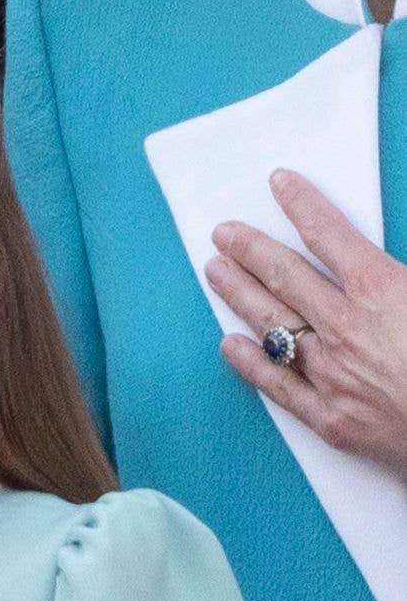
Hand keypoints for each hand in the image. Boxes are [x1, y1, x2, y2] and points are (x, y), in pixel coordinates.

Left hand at [206, 169, 406, 474]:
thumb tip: (385, 260)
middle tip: (223, 233)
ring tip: (215, 271)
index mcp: (384, 290)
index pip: (331, 235)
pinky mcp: (330, 418)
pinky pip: (277, 385)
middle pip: (286, 277)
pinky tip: (230, 345)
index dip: (302, 205)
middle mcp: (347, 328)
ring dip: (239, 294)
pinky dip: (250, 362)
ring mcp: (332, 374)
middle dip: (251, 249)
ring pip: (272, 324)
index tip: (280, 183)